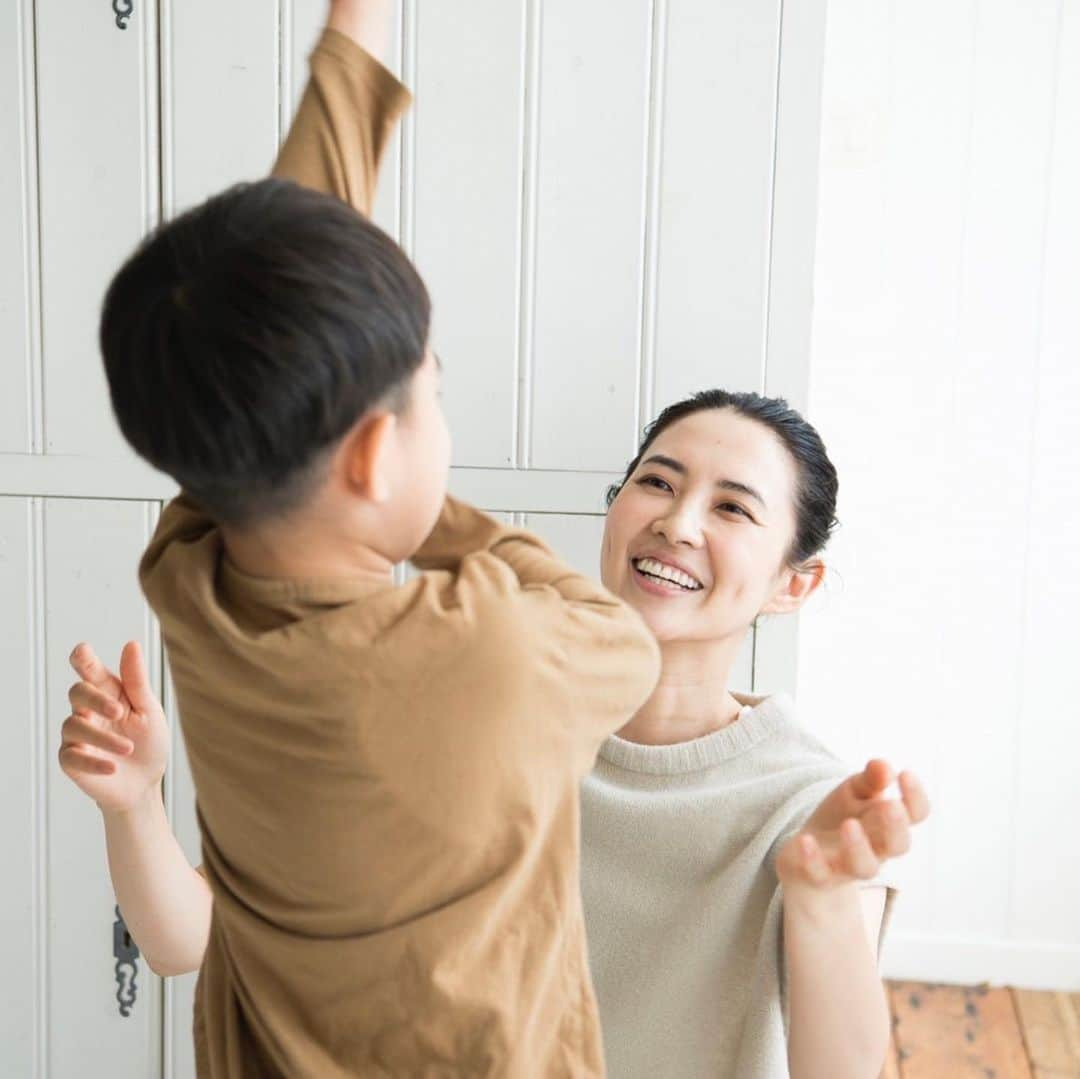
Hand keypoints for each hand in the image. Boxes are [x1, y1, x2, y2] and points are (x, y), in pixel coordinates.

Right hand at [58, 641, 170, 814]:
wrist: (146, 782)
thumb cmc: (148, 742)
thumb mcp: (148, 710)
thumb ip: (137, 681)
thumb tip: (131, 644)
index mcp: (108, 693)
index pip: (90, 671)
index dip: (83, 659)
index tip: (82, 651)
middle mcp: (88, 710)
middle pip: (78, 692)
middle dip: (95, 699)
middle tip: (119, 711)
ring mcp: (77, 735)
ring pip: (74, 725)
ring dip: (103, 737)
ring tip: (128, 748)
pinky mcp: (71, 760)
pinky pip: (72, 756)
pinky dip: (93, 761)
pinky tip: (112, 767)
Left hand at [776, 760, 928, 891]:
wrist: (806, 851)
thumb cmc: (840, 816)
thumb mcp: (854, 792)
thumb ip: (870, 779)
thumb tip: (884, 765)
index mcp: (889, 824)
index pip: (915, 814)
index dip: (915, 796)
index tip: (905, 773)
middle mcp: (876, 849)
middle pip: (898, 845)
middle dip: (896, 826)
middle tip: (890, 805)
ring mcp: (849, 866)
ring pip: (864, 866)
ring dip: (858, 846)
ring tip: (849, 824)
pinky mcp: (821, 876)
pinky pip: (821, 874)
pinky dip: (813, 859)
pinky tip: (806, 840)